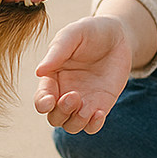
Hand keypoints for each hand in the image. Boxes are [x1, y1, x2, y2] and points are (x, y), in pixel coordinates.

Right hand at [33, 15, 133, 134]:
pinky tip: (99, 113)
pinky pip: (92, 126)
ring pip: (72, 125)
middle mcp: (64, 93)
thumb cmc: (90, 32)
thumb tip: (39, 71)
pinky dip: (93, 125)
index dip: (42, 103)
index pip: (42, 99)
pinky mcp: (101, 106)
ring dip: (76, 122)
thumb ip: (57, 51)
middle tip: (74, 96)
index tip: (49, 101)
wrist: (117, 36)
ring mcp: (83, 101)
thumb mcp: (73, 34)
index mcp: (52, 77)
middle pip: (55, 117)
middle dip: (61, 112)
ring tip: (87, 108)